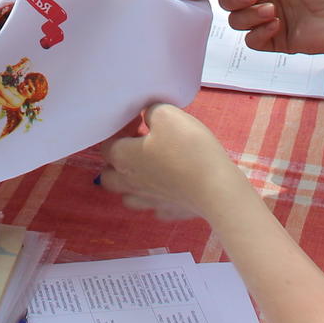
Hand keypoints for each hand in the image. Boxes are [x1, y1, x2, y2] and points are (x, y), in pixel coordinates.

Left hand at [100, 104, 247, 220]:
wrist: (217, 189)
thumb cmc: (188, 148)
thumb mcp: (168, 114)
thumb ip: (151, 110)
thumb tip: (147, 115)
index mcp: (124, 158)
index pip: (106, 144)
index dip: (120, 129)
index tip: (139, 120)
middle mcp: (130, 183)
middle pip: (109, 176)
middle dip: (118, 160)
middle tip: (138, 145)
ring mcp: (149, 202)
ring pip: (128, 195)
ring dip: (133, 182)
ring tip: (151, 167)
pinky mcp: (169, 212)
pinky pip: (154, 206)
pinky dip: (157, 196)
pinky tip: (171, 186)